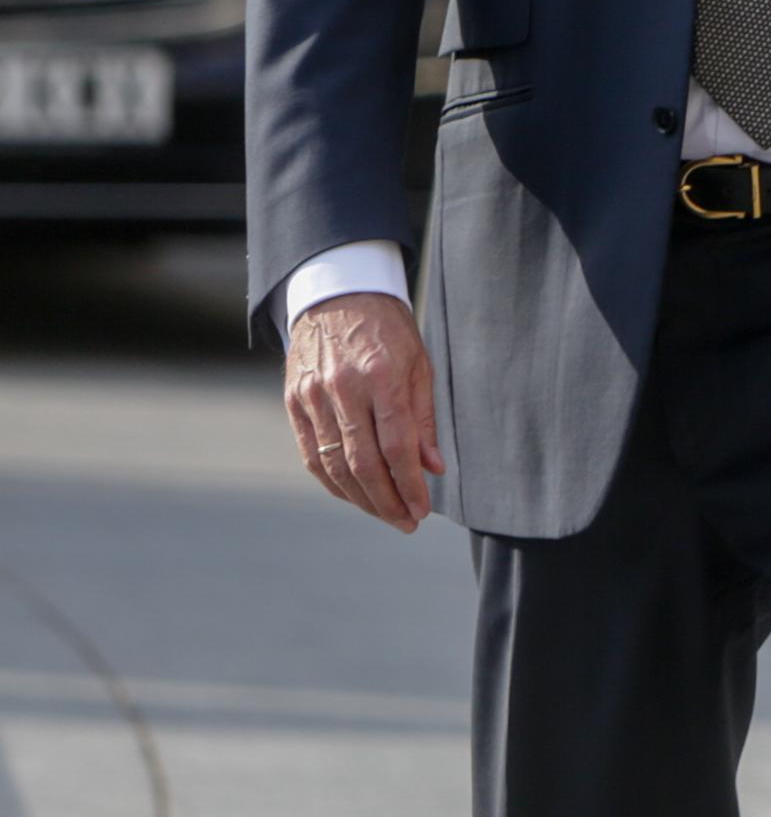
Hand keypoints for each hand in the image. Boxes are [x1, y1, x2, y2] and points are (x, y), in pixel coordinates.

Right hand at [284, 291, 441, 530]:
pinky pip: (311, 454)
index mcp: (381, 377)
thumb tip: (433, 468)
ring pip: (333, 464)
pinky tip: (354, 496)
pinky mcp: (293, 402)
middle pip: (362, 462)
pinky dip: (332, 482)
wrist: (337, 294)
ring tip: (385, 514)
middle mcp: (343, 389)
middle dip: (387, 500)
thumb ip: (423, 418)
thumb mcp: (419, 364)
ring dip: (360, 498)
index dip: (409, 483)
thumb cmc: (388, 331)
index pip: (396, 445)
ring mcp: (312, 397)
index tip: (423, 509)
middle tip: (407, 522)